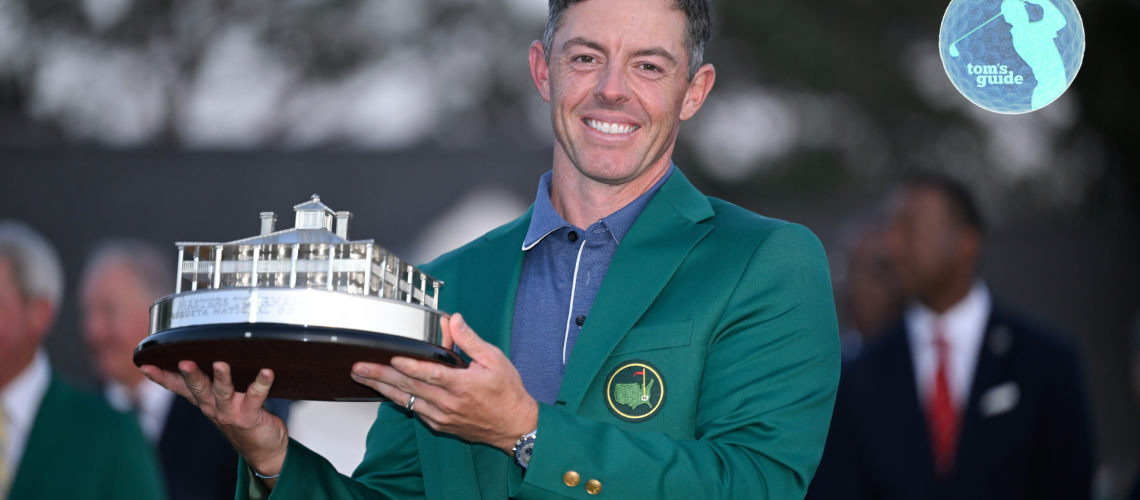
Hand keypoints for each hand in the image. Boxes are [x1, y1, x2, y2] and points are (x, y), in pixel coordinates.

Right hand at [139, 361, 288, 487]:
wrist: (264, 450)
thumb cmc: (243, 419)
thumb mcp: (221, 402)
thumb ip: (214, 383)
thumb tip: (210, 352)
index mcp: (204, 401)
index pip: (178, 387)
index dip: (162, 377)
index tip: (145, 365)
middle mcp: (213, 407)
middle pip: (198, 388)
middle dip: (190, 374)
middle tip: (183, 361)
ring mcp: (230, 413)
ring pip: (223, 392)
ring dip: (222, 377)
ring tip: (221, 364)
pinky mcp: (250, 416)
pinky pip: (256, 396)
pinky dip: (262, 383)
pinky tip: (267, 372)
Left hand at [351, 313, 538, 453]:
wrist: (515, 427)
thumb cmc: (507, 393)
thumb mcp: (495, 360)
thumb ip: (471, 340)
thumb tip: (454, 320)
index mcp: (463, 385)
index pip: (431, 374)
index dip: (410, 366)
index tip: (392, 359)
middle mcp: (448, 403)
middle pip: (410, 387)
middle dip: (381, 376)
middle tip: (359, 367)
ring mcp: (441, 416)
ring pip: (407, 400)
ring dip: (382, 388)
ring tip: (362, 377)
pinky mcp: (440, 425)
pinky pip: (415, 410)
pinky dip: (398, 400)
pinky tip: (385, 391)